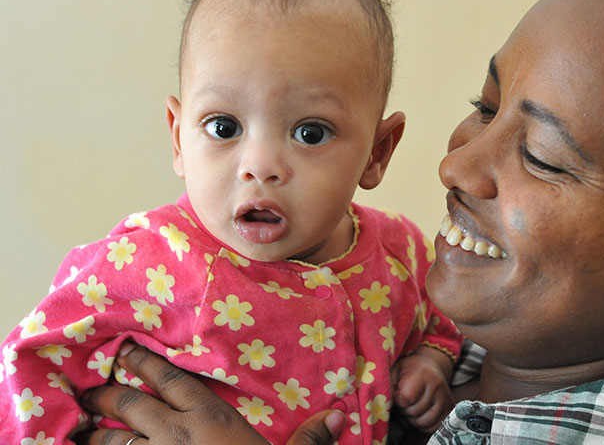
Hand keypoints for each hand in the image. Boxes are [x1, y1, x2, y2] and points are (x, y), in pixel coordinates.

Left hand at [78, 342, 343, 444]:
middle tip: (90, 387)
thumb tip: (339, 414)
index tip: (126, 351)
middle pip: (133, 405)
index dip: (147, 364)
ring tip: (81, 429)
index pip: (174, 381)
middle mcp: (175, 436)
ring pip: (113, 442)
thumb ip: (309, 438)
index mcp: (210, 420)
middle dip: (109, 394)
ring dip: (95, 436)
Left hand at [391, 349, 453, 433]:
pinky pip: (434, 426)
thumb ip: (387, 383)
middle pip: (414, 411)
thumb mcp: (395, 369)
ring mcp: (445, 398)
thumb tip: (381, 401)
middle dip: (405, 409)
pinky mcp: (449, 408)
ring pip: (424, 421)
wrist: (432, 366)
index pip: (406, 398)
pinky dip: (424, 424)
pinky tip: (420, 413)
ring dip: (413, 418)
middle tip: (405, 400)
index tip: (398, 392)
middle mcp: (436, 386)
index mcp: (422, 374)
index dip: (398, 399)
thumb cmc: (409, 370)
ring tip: (412, 406)